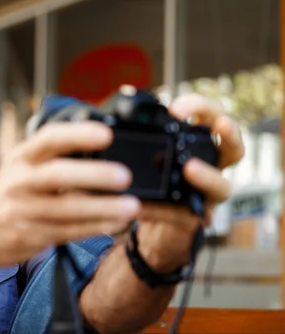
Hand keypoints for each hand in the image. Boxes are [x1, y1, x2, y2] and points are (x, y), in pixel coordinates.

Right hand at [0, 121, 141, 272]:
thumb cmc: (13, 194)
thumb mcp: (23, 166)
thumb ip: (54, 156)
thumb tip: (103, 144)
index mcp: (22, 157)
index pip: (48, 138)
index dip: (78, 134)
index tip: (107, 134)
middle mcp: (19, 181)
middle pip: (56, 174)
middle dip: (93, 174)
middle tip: (124, 176)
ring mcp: (23, 210)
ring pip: (66, 208)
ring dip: (102, 208)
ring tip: (131, 206)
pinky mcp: (31, 235)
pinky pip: (69, 231)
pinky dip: (95, 227)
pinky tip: (116, 223)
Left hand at [136, 93, 244, 272]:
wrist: (152, 226)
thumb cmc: (151, 184)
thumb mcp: (140, 159)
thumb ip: (130, 144)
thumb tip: (98, 128)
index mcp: (198, 146)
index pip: (210, 117)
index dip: (200, 107)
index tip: (175, 108)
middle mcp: (211, 169)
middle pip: (234, 146)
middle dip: (228, 131)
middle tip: (217, 124)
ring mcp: (207, 197)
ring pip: (224, 186)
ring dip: (208, 175)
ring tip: (190, 168)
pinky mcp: (194, 220)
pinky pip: (187, 215)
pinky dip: (164, 210)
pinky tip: (144, 206)